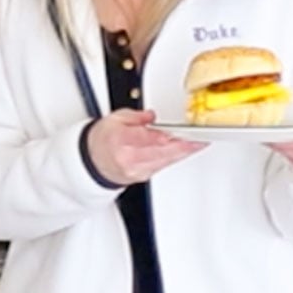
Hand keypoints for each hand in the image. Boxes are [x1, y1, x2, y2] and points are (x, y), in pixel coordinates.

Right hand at [87, 108, 203, 185]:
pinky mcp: (143, 176)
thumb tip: (150, 117)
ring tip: (198, 143)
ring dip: (184, 152)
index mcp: (121, 140)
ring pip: (166, 160)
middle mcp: (130, 158)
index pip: (151, 138)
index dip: (171, 137)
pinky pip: (163, 165)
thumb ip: (135, 117)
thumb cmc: (103, 140)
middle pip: (163, 151)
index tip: (185, 133)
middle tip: (201, 138)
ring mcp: (137, 170)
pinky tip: (185, 151)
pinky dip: (175, 157)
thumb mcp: (115, 119)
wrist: (91, 162)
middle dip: (184, 145)